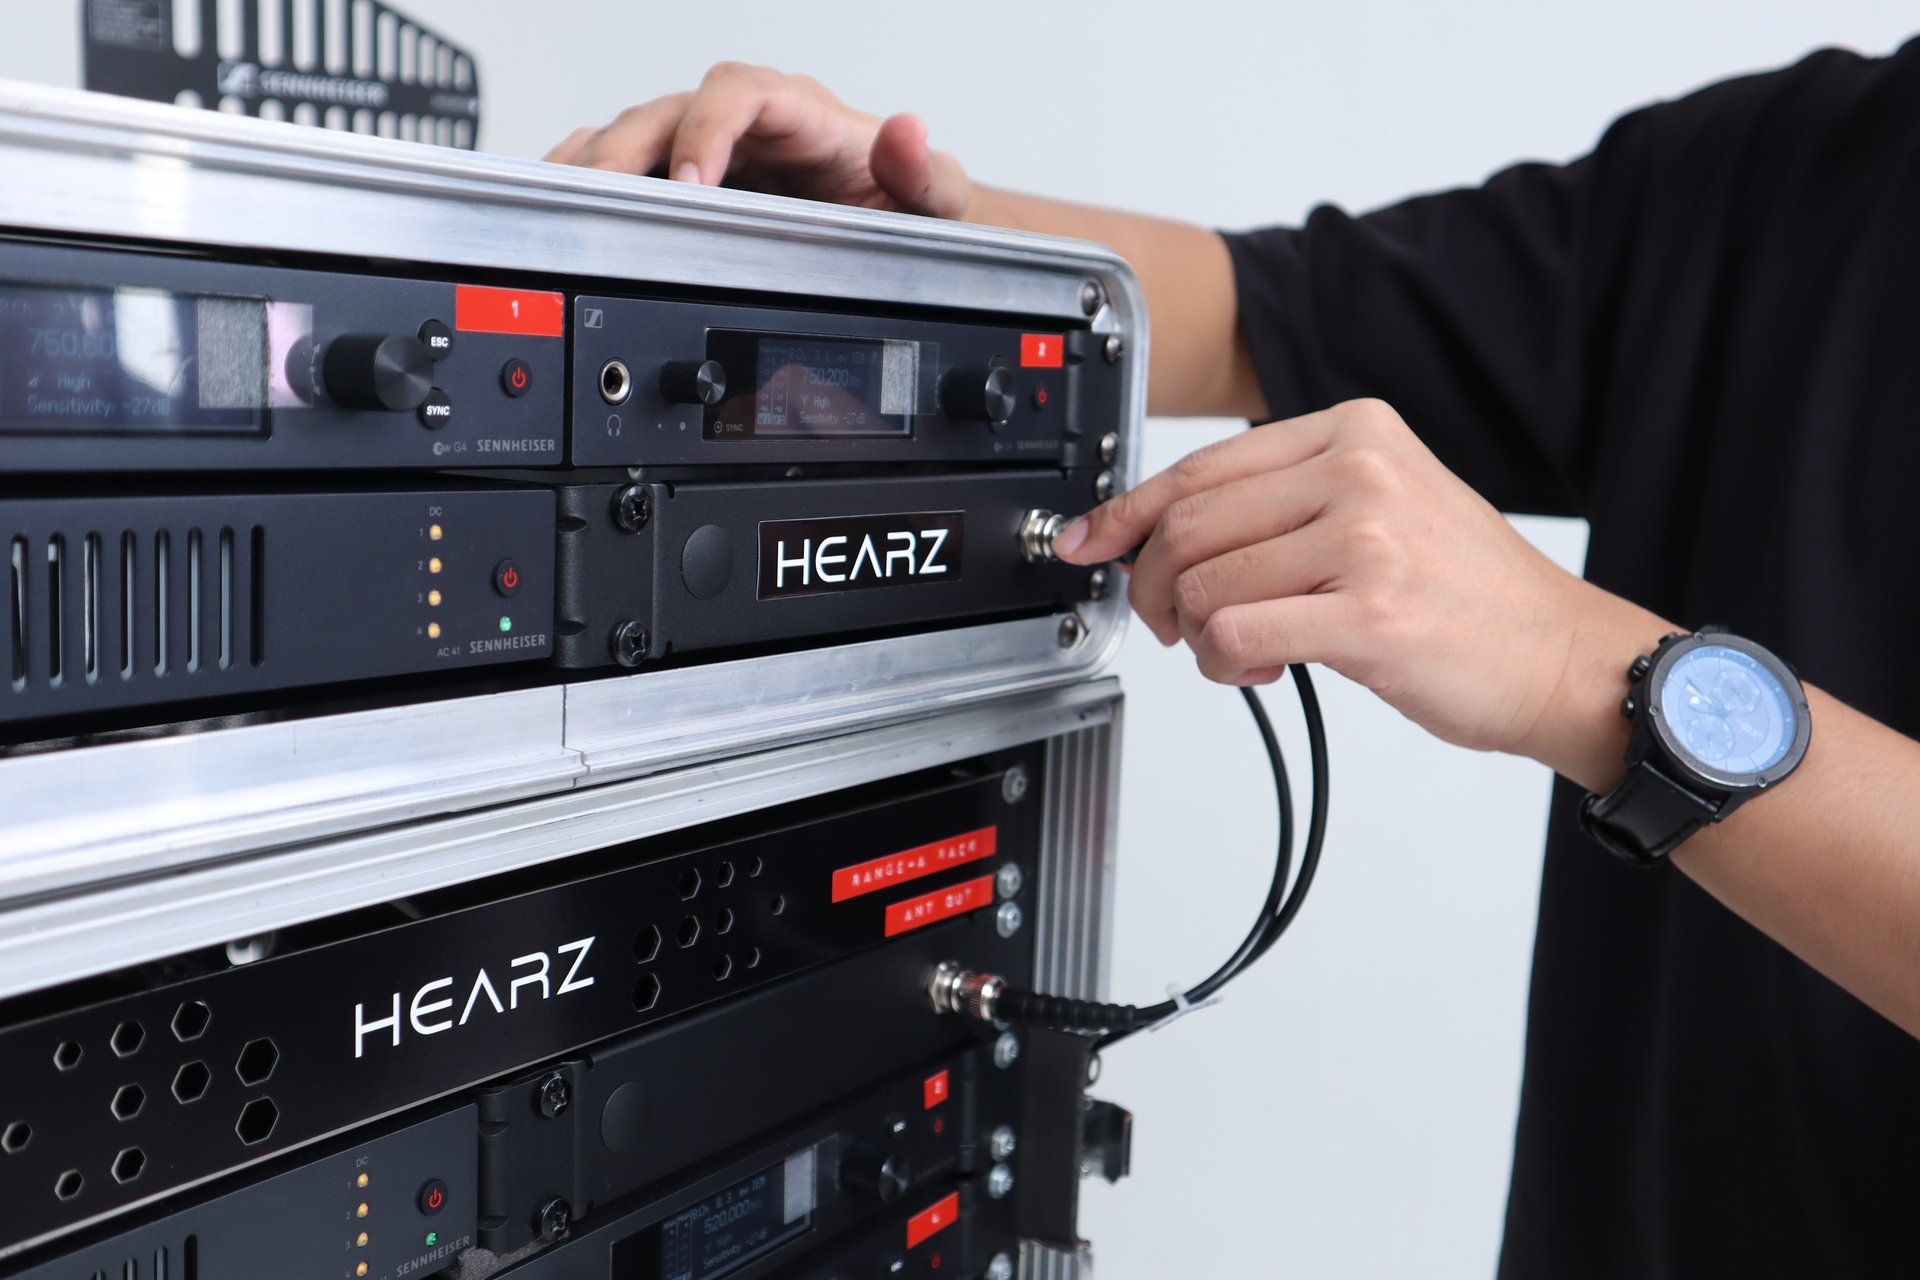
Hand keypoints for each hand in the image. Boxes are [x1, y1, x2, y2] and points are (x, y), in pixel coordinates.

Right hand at [545, 63, 972, 216]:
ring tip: (561, 200)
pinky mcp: (685, 173)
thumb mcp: (931, 193)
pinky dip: (590, 178)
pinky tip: (562, 202)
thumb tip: (907, 132)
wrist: (892, 221)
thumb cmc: (902, 202)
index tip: (693, 181)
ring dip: (595, 165)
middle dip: (628, 152)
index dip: (707, 130)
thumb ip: (926, 172)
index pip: (738, 95)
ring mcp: (708, 144)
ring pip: (635, 134)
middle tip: (601, 200)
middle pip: (667, 112)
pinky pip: (628, 162)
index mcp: (798, 112)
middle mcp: (744, 120)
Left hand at [1053, 398, 1644, 761]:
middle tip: (1170, 622)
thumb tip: (1163, 534)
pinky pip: (1236, 633)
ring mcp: (1366, 538)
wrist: (1561, 655)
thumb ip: (1284, 504)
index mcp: (1354, 431)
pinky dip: (1224, 663)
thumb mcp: (1382, 506)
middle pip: (1188, 523)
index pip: (1201, 467)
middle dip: (1155, 585)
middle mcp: (1358, 470)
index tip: (1090, 541)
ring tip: (1238, 651)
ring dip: (1198, 634)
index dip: (1128, 512)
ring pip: (1206, 583)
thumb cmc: (1466, 594)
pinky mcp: (1369, 613)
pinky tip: (1257, 668)